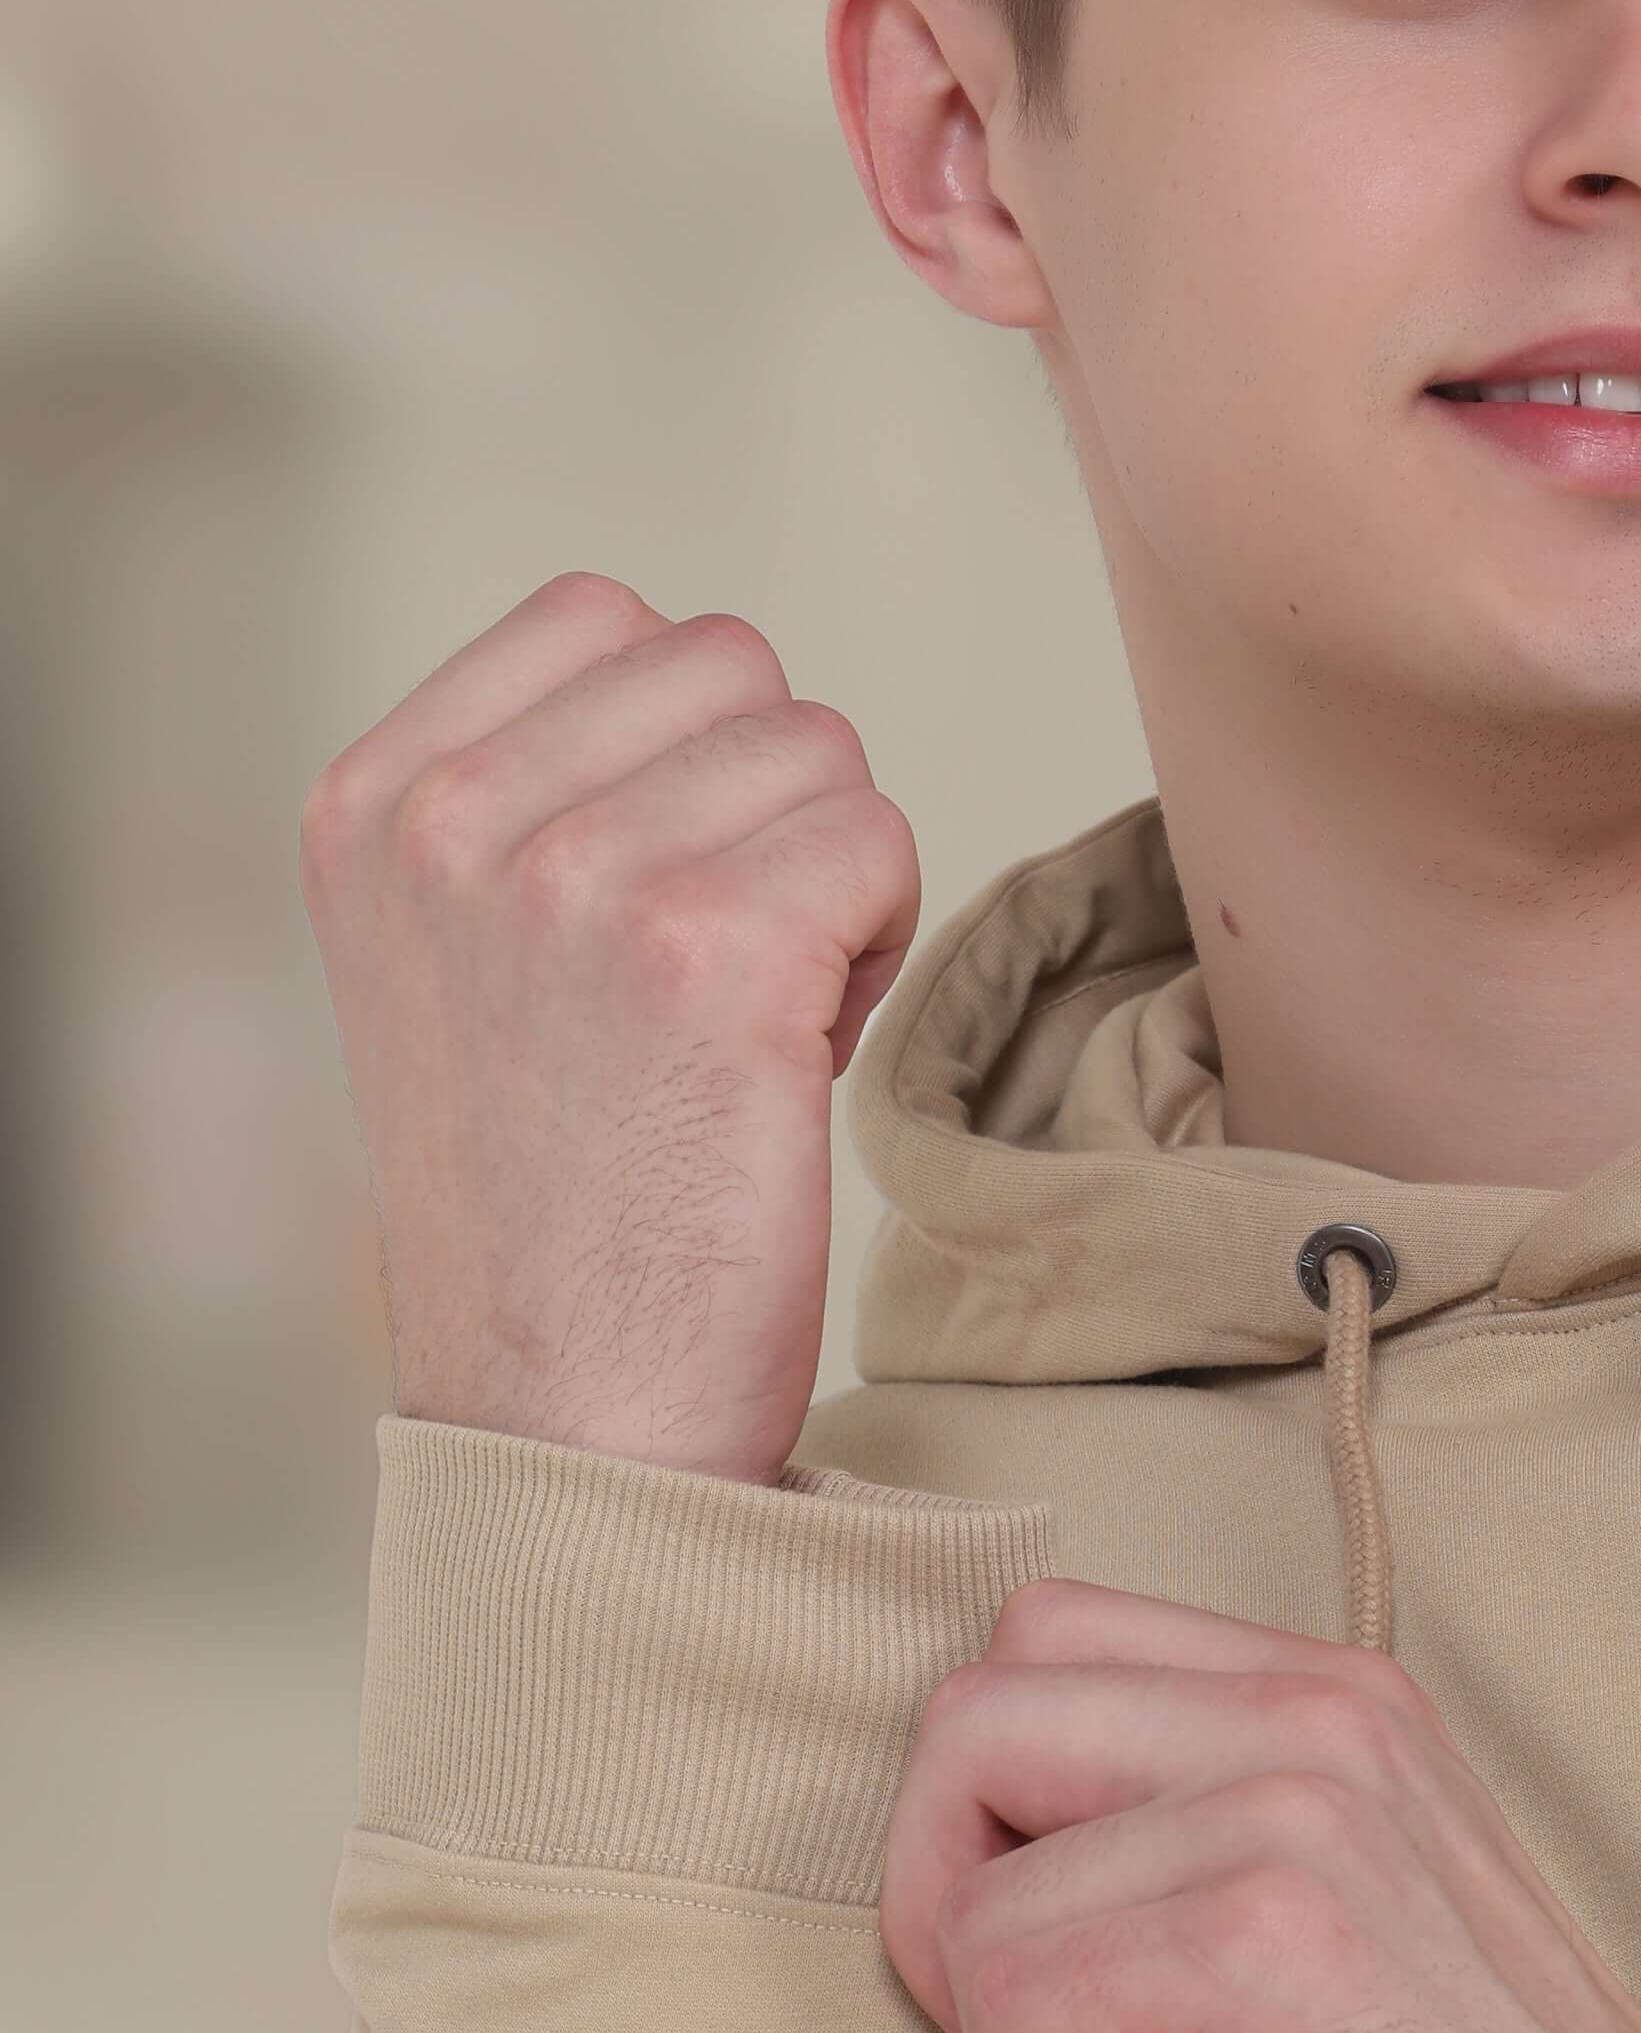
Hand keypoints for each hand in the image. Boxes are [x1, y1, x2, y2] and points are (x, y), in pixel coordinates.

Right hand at [297, 573, 919, 1485]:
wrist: (568, 1417)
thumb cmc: (552, 1206)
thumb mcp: (455, 960)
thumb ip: (526, 801)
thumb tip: (704, 688)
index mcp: (371, 803)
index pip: (603, 615)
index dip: (680, 745)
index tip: (645, 899)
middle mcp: (453, 821)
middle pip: (733, 669)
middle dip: (763, 807)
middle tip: (712, 978)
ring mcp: (577, 877)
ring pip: (821, 751)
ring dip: (824, 881)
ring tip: (743, 1028)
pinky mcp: (712, 951)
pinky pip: (878, 843)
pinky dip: (875, 945)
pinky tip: (791, 1061)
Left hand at [880, 1577, 1640, 2032]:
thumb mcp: (1364, 1894)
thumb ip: (1213, 1817)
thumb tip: (994, 1839)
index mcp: (1336, 1692)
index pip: (1042, 1637)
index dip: (992, 1801)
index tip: (1067, 1941)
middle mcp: (1316, 1717)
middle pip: (970, 1717)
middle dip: (945, 1896)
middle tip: (1038, 2029)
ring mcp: (1294, 1818)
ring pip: (971, 1883)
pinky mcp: (1263, 1953)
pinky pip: (1009, 1995)